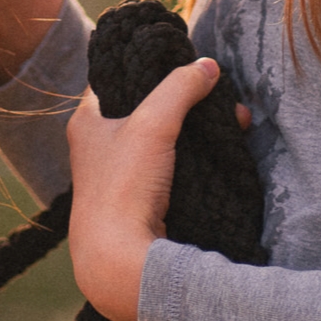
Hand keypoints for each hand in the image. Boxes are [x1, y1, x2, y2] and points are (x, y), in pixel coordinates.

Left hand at [67, 55, 220, 320]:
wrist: (120, 262)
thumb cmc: (124, 188)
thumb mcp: (152, 125)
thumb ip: (179, 89)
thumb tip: (206, 66)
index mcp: (86, 122)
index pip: (115, 79)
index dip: (145, 66)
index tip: (179, 59)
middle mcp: (98, 148)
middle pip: (146, 110)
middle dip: (187, 101)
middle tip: (221, 95)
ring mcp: (119, 177)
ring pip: (164, 140)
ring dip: (197, 130)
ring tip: (234, 120)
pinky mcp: (141, 203)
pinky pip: (172, 168)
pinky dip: (197, 158)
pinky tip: (224, 151)